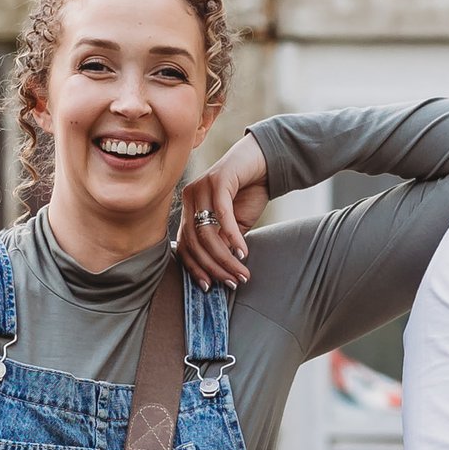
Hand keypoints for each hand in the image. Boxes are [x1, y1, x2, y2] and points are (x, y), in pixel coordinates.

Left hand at [177, 132, 271, 288]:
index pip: (184, 245)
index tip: (208, 287)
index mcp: (189, 209)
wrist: (264, 162)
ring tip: (241, 272)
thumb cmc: (248, 193)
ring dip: (225, 257)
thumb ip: (223, 244)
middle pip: (194, 242)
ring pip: (206, 232)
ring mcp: (201, 187)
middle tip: (233, 282)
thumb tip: (218, 272)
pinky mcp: (218, 179)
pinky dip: (232, 236)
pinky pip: (222, 215)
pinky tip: (243, 251)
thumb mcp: (234, 225)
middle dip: (214, 267)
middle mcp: (189, 197)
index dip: (195, 268)